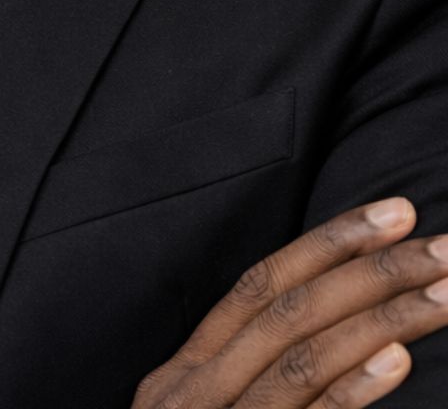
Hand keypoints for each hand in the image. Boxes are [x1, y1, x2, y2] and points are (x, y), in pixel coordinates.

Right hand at [133, 197, 447, 408]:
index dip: (329, 243)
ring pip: (303, 355)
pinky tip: (398, 360)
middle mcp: (190, 394)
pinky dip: (353, 389)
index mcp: (183, 374)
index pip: (260, 284)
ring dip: (382, 316)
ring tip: (445, 290)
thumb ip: (247, 382)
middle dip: (371, 269)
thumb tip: (338, 339)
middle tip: (440, 242)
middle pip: (289, 310)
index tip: (395, 214)